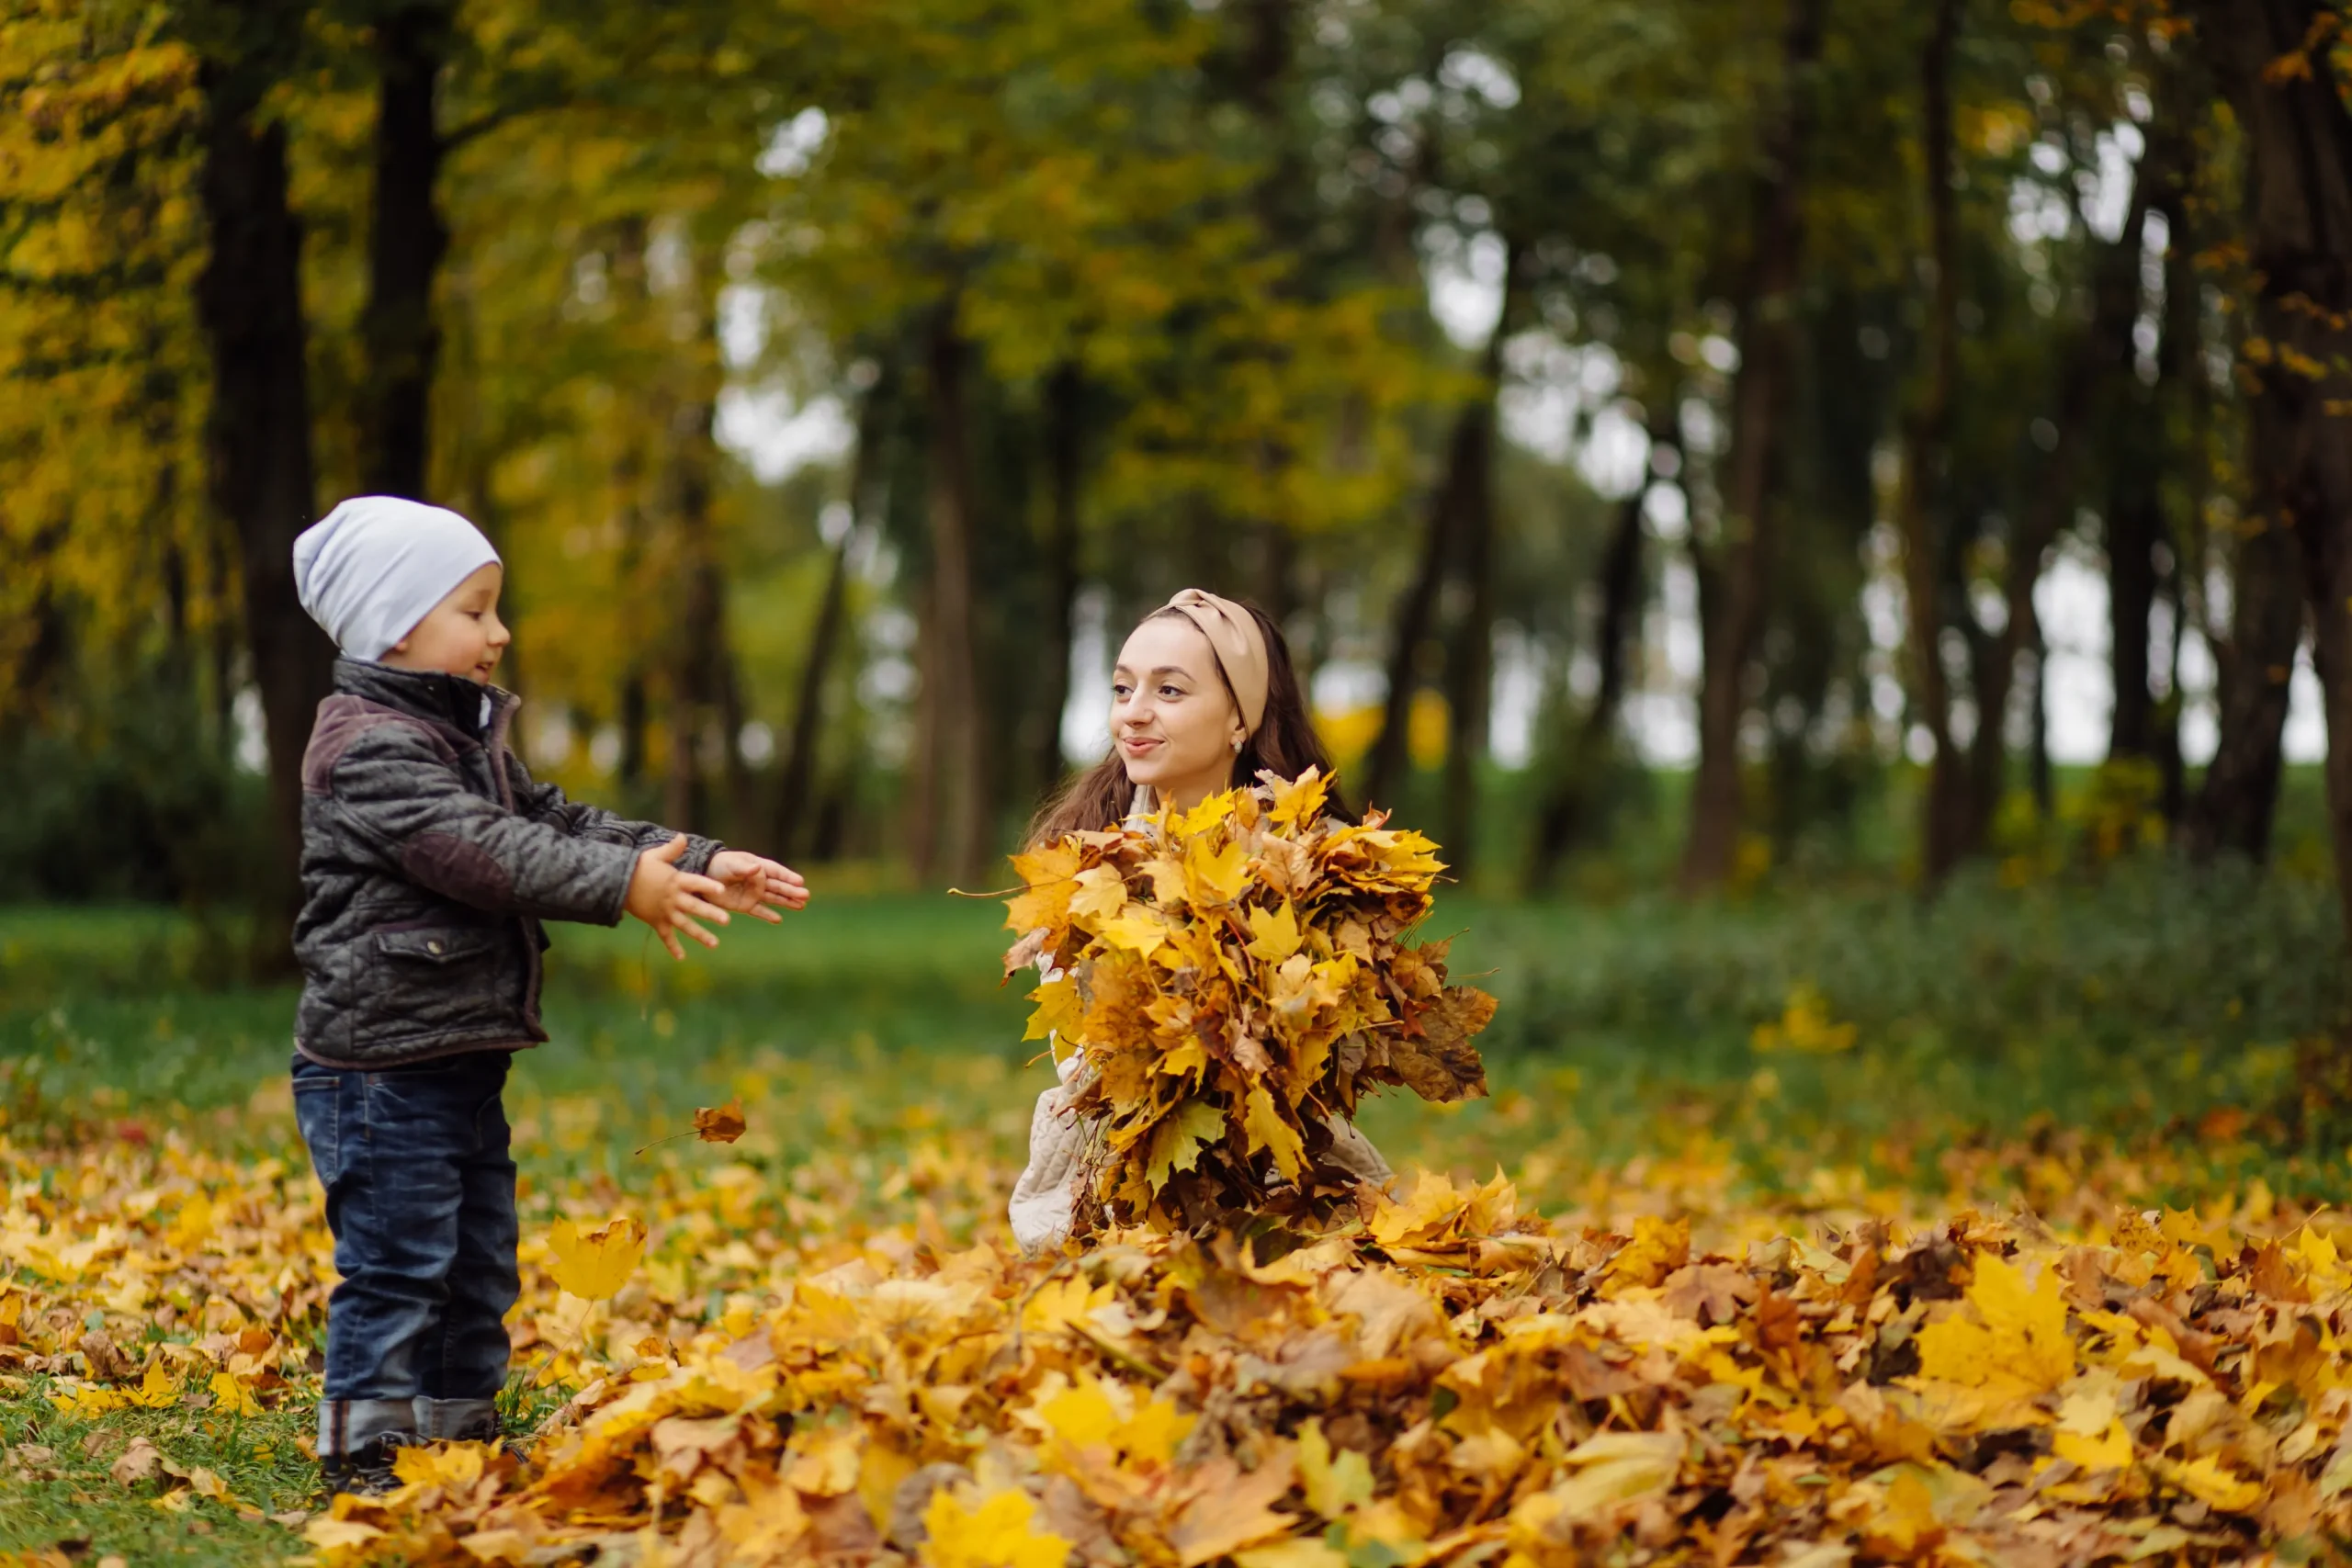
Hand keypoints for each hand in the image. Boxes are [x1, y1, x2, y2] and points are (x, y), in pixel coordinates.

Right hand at [625, 835, 732, 960]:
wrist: (617, 884)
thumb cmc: (640, 867)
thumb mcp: (655, 855)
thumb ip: (672, 849)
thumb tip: (682, 837)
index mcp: (676, 881)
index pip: (695, 883)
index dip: (708, 886)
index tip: (722, 890)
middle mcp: (672, 898)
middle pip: (694, 907)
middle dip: (710, 914)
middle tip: (727, 921)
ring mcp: (665, 912)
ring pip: (685, 925)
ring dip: (699, 935)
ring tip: (714, 944)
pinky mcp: (656, 921)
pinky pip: (666, 936)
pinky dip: (673, 947)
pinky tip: (682, 957)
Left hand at [706, 849, 809, 919]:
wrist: (703, 875)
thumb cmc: (719, 865)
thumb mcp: (731, 864)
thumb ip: (744, 868)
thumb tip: (758, 868)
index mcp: (757, 867)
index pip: (776, 872)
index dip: (788, 876)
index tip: (800, 881)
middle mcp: (758, 881)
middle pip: (778, 887)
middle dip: (792, 891)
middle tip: (806, 896)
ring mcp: (753, 893)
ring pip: (773, 898)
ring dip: (787, 902)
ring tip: (801, 906)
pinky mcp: (745, 905)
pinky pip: (759, 911)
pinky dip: (768, 915)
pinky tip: (778, 920)